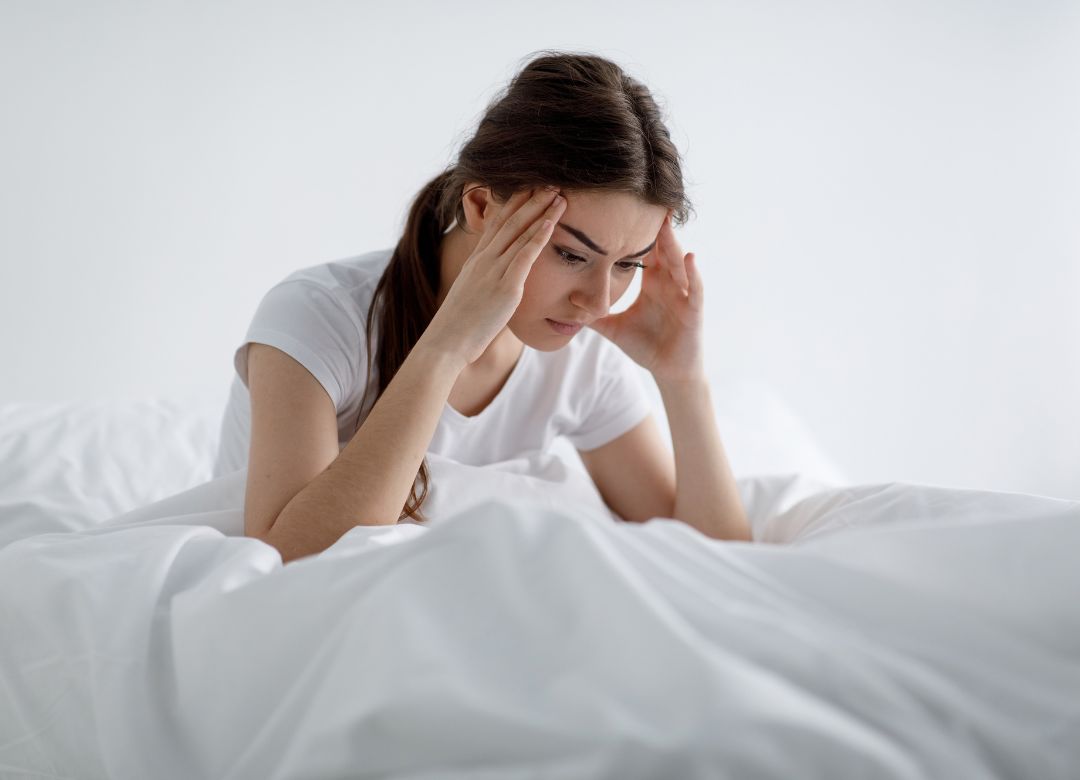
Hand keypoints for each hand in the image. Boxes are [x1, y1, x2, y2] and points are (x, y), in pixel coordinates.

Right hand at [423, 187, 566, 365]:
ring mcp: (493, 271)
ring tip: (558, 194)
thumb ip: (485, 286)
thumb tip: (495, 289)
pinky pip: (524, 256)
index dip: (514, 204)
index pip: (496, 223)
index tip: (529, 188)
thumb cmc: (458, 328)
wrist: (446, 343)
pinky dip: (539, 237)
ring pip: (519, 232)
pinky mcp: (505, 287)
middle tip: (550, 182)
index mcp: (475, 261)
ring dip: (540, 211)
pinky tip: (552, 222)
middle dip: (530, 199)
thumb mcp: (470, 298)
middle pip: (509, 220)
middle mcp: (483, 260)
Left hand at [588, 211, 704, 382]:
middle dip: (653, 226)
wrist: (668, 370)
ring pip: (677, 261)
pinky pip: (695, 287)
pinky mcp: (694, 309)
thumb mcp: (613, 328)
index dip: (633, 231)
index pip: (642, 250)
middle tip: (644, 199)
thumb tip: (564, 307)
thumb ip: (592, 316)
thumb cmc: (646, 346)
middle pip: (660, 248)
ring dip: (672, 242)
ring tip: (665, 222)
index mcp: (651, 282)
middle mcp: (668, 282)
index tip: (620, 208)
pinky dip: (693, 272)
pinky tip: (689, 257)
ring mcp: (683, 293)